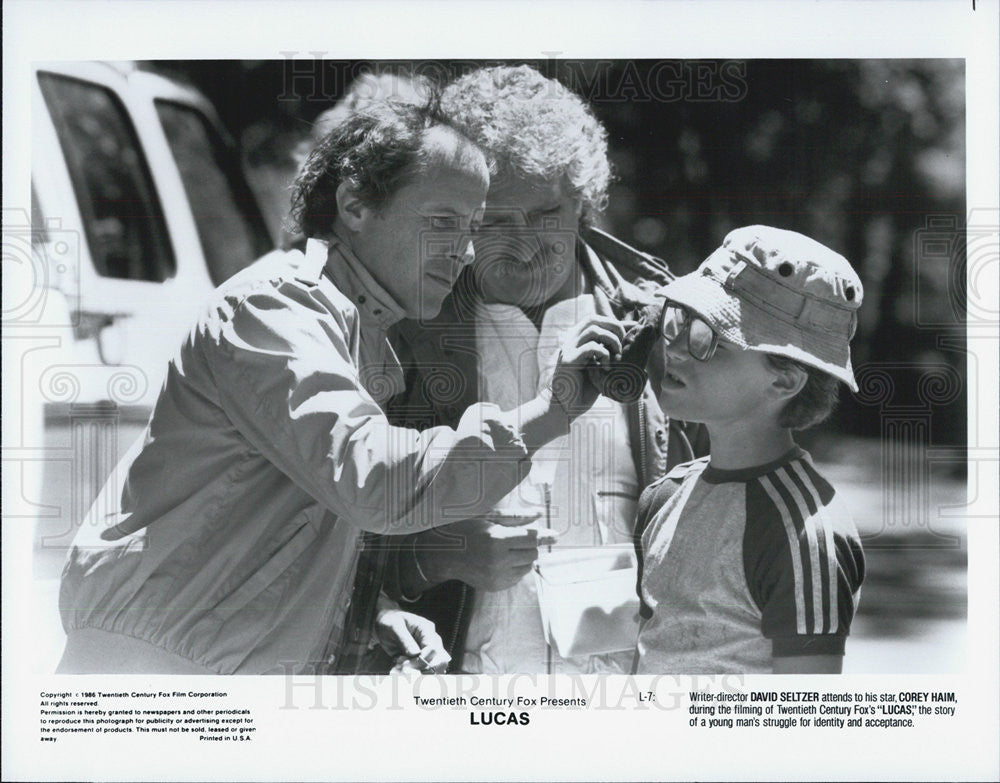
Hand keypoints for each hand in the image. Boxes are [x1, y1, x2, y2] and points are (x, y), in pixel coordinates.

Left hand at [374, 608, 450, 673]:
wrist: (384, 625)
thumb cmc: (390, 621)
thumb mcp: (394, 626)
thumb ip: (404, 639)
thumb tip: (416, 654)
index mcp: (426, 629)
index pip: (433, 647)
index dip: (422, 659)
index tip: (406, 665)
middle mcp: (430, 641)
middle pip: (437, 660)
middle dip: (420, 668)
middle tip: (402, 669)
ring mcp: (425, 651)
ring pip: (430, 668)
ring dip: (414, 673)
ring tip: (397, 669)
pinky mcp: (418, 660)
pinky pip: (419, 671)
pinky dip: (408, 674)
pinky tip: (396, 670)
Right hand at [418, 516, 559, 591]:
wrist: (441, 553)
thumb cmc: (463, 528)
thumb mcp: (487, 516)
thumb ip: (515, 516)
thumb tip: (539, 514)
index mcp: (496, 539)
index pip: (531, 538)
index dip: (542, 534)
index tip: (555, 534)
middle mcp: (497, 560)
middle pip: (532, 553)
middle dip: (531, 545)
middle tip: (520, 537)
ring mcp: (496, 576)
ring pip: (527, 567)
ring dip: (524, 556)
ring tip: (509, 548)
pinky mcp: (494, 586)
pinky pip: (517, 577)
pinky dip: (516, 567)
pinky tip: (503, 559)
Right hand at [549, 315, 628, 419]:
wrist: (565, 407)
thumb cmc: (584, 388)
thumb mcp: (601, 366)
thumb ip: (610, 352)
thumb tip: (631, 340)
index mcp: (576, 340)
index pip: (595, 319)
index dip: (613, 323)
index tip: (628, 335)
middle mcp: (570, 341)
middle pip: (593, 319)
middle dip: (613, 327)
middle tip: (622, 346)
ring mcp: (568, 349)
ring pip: (593, 330)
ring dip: (610, 340)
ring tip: (616, 357)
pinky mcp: (568, 361)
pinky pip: (590, 347)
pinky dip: (603, 355)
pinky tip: (606, 368)